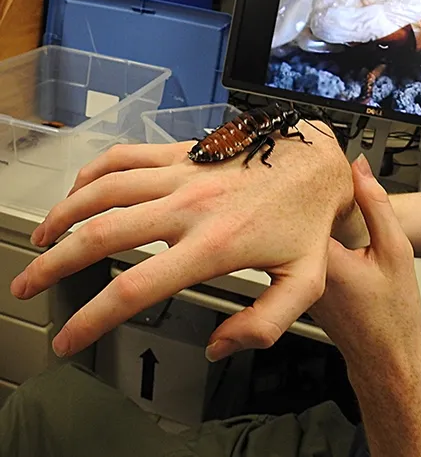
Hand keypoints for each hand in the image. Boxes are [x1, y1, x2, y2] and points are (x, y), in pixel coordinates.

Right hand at [11, 120, 353, 360]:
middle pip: (101, 235)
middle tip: (28, 284)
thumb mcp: (303, 282)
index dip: (93, 318)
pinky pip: (125, 156)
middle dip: (54, 264)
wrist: (316, 163)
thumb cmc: (309, 220)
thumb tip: (219, 345)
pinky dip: (92, 173)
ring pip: (102, 191)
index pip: (136, 288)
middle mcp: (189, 207)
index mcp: (213, 245)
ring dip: (63, 216)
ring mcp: (183, 174)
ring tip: (42, 240)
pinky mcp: (184, 153)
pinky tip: (79, 190)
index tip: (68, 338)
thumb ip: (264, 323)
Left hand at [310, 155, 420, 373]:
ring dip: (319, 220)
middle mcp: (303, 269)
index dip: (320, 183)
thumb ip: (376, 204)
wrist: (386, 358)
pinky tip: (342, 241)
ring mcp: (302, 281)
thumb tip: (359, 168)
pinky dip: (322, 241)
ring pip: (302, 236)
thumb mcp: (396, 250)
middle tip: (335, 184)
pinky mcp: (306, 289)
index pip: (306, 203)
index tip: (333, 172)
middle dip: (317, 199)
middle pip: (299, 218)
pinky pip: (308, 253)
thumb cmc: (393, 314)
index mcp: (322, 257)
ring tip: (340, 211)